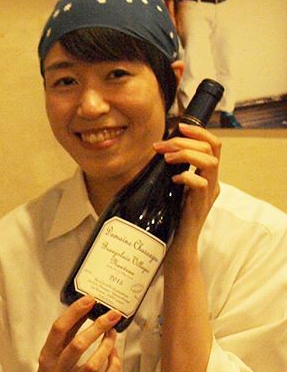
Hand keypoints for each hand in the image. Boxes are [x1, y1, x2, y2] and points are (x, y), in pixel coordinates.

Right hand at [29, 297, 120, 371]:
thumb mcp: (49, 353)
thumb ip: (65, 335)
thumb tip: (84, 310)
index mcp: (47, 356)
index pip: (58, 330)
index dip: (74, 313)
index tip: (89, 300)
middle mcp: (58, 370)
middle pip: (78, 345)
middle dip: (98, 327)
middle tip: (112, 315)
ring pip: (93, 363)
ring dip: (107, 345)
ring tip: (113, 332)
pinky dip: (113, 365)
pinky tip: (114, 353)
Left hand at [154, 122, 220, 252]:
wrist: (176, 245)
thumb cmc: (171, 217)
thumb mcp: (171, 188)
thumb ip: (172, 171)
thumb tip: (157, 151)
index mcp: (207, 176)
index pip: (213, 145)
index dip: (199, 132)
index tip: (179, 126)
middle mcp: (212, 182)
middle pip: (211, 149)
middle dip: (184, 142)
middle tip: (161, 146)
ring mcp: (208, 194)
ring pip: (210, 163)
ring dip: (186, 155)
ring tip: (166, 158)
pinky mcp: (200, 206)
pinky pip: (200, 184)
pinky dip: (187, 176)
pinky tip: (173, 179)